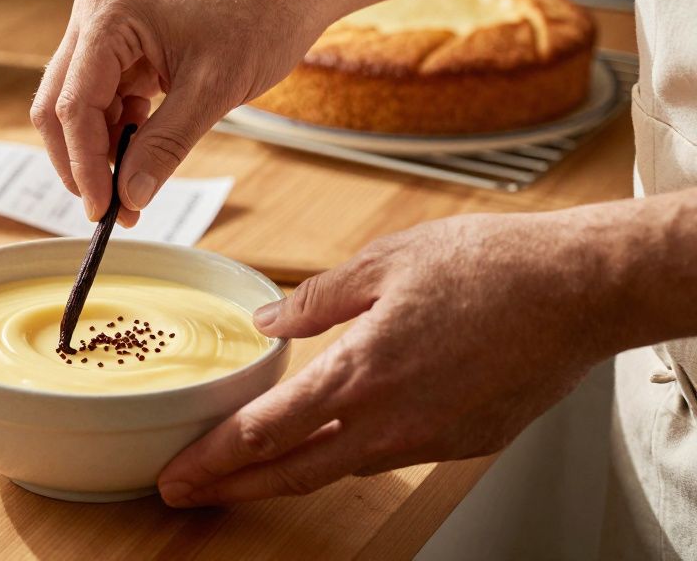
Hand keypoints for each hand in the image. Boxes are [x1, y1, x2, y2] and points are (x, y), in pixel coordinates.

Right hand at [30, 0, 327, 224]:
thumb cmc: (258, 19)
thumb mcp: (213, 90)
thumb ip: (165, 145)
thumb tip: (130, 196)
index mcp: (109, 16)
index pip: (74, 104)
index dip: (84, 163)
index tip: (104, 209)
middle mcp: (94, 17)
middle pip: (59, 105)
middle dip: (81, 160)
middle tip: (110, 207)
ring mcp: (104, 31)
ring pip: (77, 106)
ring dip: (100, 149)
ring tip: (135, 182)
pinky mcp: (120, 47)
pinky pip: (102, 99)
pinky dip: (117, 131)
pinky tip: (144, 147)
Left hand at [157, 212, 619, 505]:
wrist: (578, 290)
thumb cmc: (488, 267)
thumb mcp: (383, 262)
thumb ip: (315, 300)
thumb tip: (267, 322)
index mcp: (359, 375)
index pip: (263, 433)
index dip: (212, 460)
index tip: (177, 476)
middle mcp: (390, 422)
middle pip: (292, 473)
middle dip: (232, 488)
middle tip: (188, 494)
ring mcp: (429, 441)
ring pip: (341, 466)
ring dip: (290, 470)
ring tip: (252, 465)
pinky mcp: (463, 443)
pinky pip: (391, 453)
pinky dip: (352, 449)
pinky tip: (340, 432)